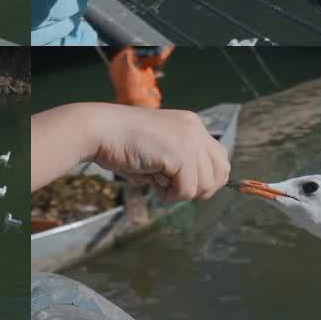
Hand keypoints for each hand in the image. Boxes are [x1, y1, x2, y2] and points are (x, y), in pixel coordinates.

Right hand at [92, 107, 229, 201]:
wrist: (100, 130)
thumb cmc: (121, 143)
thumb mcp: (159, 149)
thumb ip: (179, 163)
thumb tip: (195, 190)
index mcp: (191, 124)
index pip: (220, 157)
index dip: (207, 178)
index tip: (182, 184)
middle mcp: (195, 129)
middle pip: (221, 172)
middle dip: (199, 188)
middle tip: (172, 187)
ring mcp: (189, 139)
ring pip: (205, 185)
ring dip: (180, 192)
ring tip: (156, 181)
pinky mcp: (180, 153)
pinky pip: (187, 190)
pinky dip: (169, 195)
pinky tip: (152, 181)